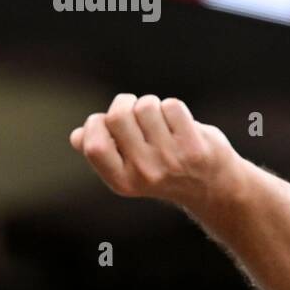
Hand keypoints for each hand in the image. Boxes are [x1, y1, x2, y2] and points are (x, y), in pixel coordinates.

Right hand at [69, 94, 240, 208]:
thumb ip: (102, 152)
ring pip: (147, 106)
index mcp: (122, 181)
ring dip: (152, 105)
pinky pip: (171, 106)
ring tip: (160, 120)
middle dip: (125, 103)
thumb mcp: (129, 168)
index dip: (96, 123)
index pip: (93, 144)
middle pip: (118, 116)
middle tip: (135, 110)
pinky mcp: (194, 146)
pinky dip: (173, 108)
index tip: (106, 121)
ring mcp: (171, 160)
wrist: (213, 187)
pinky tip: (180, 125)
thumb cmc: (163, 169)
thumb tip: (76, 136)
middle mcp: (145, 174)